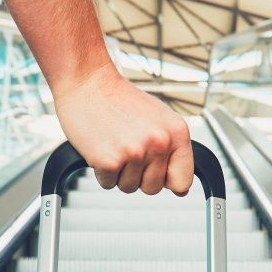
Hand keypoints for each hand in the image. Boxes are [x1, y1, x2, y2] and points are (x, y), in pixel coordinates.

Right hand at [52, 65, 193, 195]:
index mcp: (177, 132)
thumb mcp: (158, 119)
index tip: (156, 171)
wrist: (87, 82)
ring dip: (118, 172)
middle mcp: (159, 142)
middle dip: (138, 175)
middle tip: (127, 148)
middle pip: (154, 188)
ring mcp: (135, 153)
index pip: (184, 180)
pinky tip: (101, 147)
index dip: (167, 179)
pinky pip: (108, 184)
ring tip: (114, 144)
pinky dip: (101, 171)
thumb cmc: (118, 99)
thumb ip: (172, 150)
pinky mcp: (110, 161)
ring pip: (129, 187)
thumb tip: (182, 188)